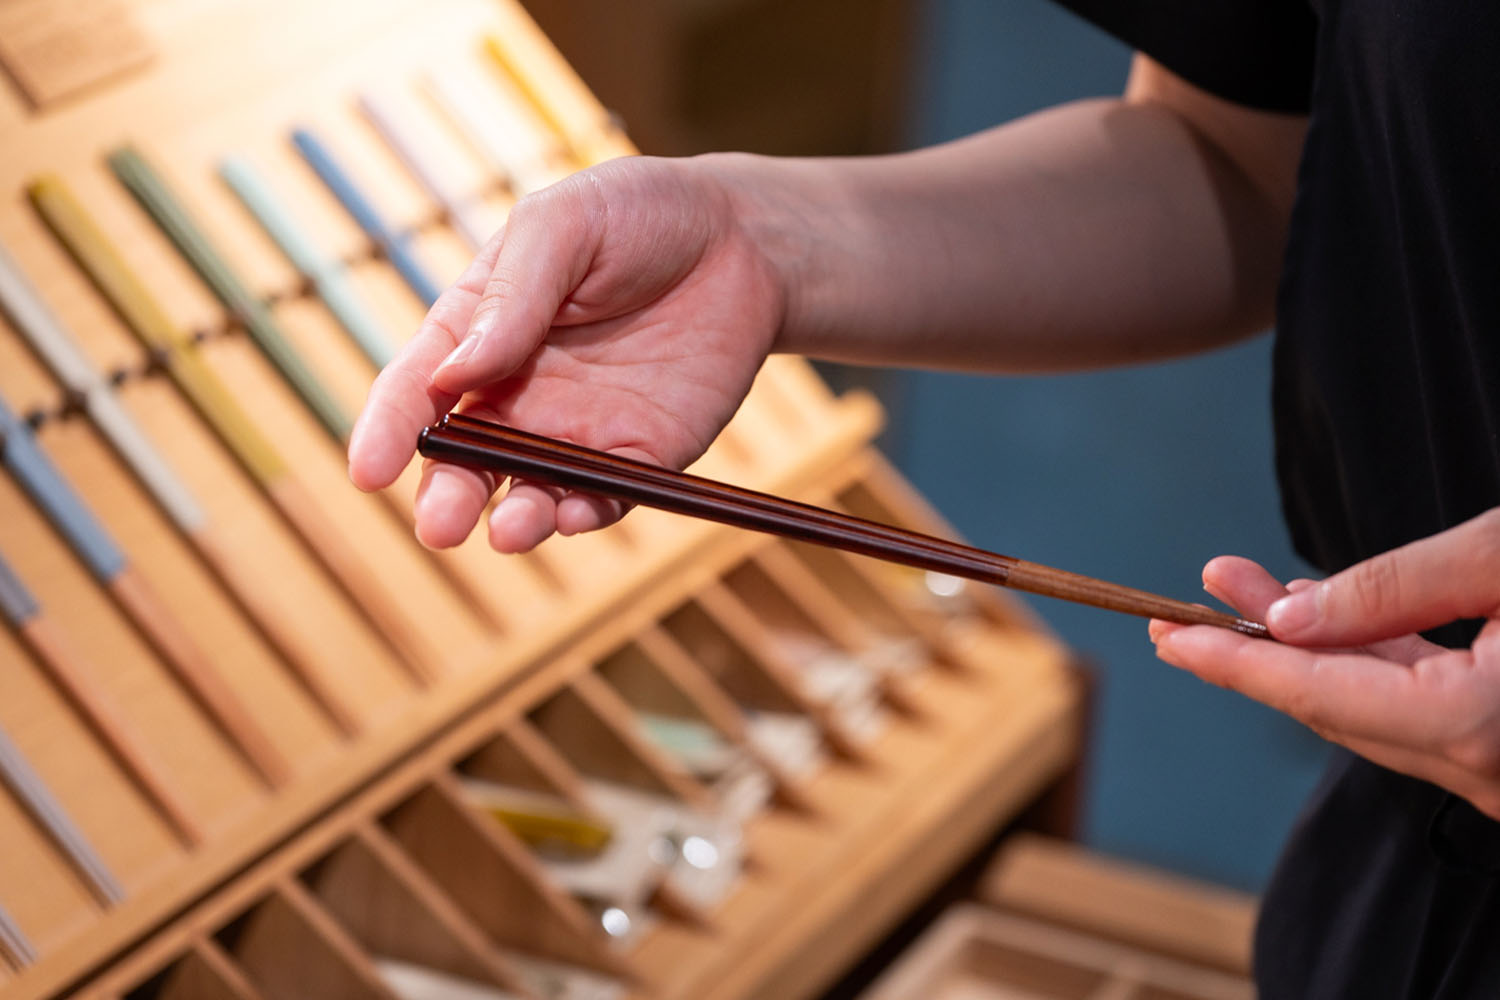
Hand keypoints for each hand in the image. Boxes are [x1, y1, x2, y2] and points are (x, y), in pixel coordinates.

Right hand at [347, 155, 784, 551]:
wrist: (741, 240)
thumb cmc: (637, 216)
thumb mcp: (563, 227)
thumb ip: (512, 296)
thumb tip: (458, 371)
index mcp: (478, 330)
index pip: (417, 386)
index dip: (386, 430)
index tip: (367, 472)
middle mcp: (518, 391)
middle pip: (466, 456)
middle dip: (448, 494)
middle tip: (439, 525)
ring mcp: (578, 428)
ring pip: (531, 488)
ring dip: (516, 515)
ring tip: (510, 528)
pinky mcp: (641, 453)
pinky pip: (606, 494)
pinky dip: (587, 511)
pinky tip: (574, 513)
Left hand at [1149, 509, 1499, 819]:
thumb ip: (1393, 590)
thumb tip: (1285, 621)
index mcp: (1476, 726)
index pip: (1317, 694)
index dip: (1235, 661)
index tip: (1170, 637)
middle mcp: (1482, 767)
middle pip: (1331, 705)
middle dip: (1250, 653)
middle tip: (1176, 615)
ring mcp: (1496, 767)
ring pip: (1369, 707)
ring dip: (1301, 650)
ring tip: (1234, 589)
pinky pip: (1415, 707)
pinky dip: (1362, 662)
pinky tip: (1316, 617)